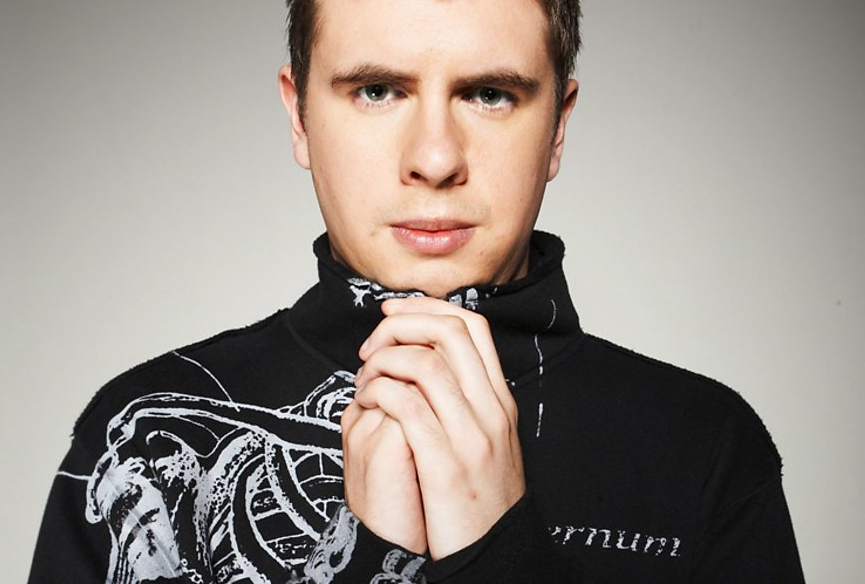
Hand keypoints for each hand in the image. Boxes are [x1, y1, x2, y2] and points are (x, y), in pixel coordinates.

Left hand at [352, 296, 525, 558]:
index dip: (427, 309)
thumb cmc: (479, 500)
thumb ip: (467, 402)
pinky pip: (407, 407)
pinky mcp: (445, 465)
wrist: (496, 555)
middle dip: (400, 325)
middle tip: (370, 345)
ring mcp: (471, 437)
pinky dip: (379, 392)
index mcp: (500, 401)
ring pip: (425, 364)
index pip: (472, 327)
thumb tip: (430, 363)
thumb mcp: (488, 442)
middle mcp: (491, 412)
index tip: (392, 315)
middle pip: (448, 333)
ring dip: (383, 361)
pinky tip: (365, 402)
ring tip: (364, 379)